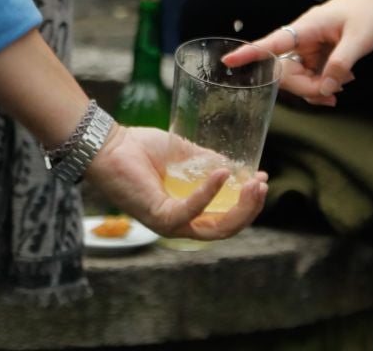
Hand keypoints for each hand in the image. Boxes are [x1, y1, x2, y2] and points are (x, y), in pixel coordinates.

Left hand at [85, 124, 268, 239]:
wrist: (109, 144)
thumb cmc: (139, 148)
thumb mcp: (183, 154)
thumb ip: (207, 163)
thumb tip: (235, 166)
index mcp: (185, 211)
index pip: (224, 218)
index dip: (247, 204)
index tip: (262, 179)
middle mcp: (179, 223)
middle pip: (225, 229)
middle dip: (250, 209)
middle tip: (263, 184)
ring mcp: (169, 223)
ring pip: (214, 229)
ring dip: (239, 208)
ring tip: (254, 183)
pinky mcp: (159, 217)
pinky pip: (191, 211)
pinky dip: (210, 193)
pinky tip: (223, 174)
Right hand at [226, 0, 372, 104]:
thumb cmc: (367, 11)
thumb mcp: (359, 39)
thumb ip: (340, 64)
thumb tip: (324, 89)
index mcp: (305, 28)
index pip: (271, 42)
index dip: (249, 54)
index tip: (228, 62)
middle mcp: (301, 38)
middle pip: (285, 72)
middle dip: (306, 87)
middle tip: (335, 91)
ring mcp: (308, 47)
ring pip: (298, 77)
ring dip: (317, 88)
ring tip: (343, 85)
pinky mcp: (317, 54)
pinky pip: (310, 76)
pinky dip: (322, 85)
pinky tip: (339, 85)